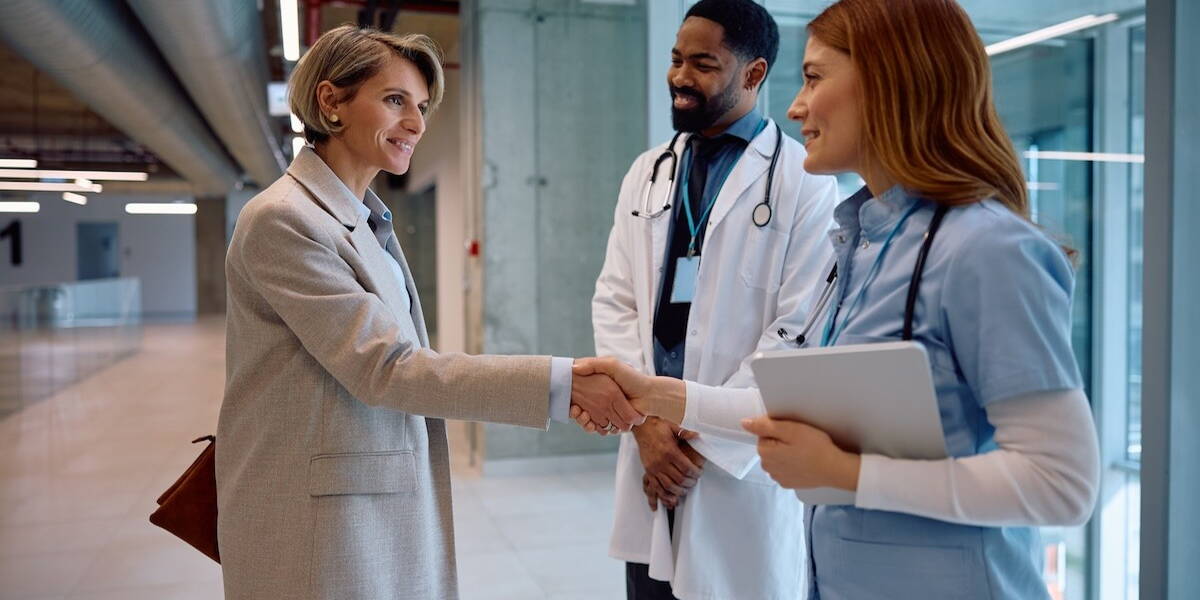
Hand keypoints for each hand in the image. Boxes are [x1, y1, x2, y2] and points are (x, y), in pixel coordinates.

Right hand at [573, 357, 685, 424]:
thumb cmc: (632, 378)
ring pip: (587, 420)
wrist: (649, 395)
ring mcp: (607, 412)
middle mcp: (601, 400)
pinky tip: (590, 424)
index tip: (568, 399)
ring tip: (581, 415)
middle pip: (580, 409)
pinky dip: (592, 427)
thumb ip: (593, 364)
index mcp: (600, 386)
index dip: (571, 398)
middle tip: (574, 410)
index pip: (579, 394)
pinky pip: (598, 428)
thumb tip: (573, 367)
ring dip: (582, 420)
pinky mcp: (612, 423)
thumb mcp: (611, 365)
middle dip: (576, 412)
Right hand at [633, 417, 704, 510]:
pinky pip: (655, 487)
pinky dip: (663, 494)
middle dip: (689, 483)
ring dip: (678, 491)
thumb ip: (686, 433)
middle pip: (679, 479)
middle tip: (694, 482)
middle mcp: (661, 461)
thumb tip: (698, 436)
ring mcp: (653, 468)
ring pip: (668, 486)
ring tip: (684, 490)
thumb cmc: (657, 427)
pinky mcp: (648, 471)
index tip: (698, 473)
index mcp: (670, 451)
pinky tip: (669, 497)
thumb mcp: (673, 427)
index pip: (686, 468)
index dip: (695, 473)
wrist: (641, 428)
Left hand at [740, 416, 860, 490]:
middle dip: (781, 442)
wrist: (834, 469)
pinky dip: (791, 464)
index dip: (778, 430)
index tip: (792, 432)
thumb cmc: (815, 447)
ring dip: (785, 453)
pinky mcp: (788, 483)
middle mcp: (768, 468)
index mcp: (765, 453)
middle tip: (799, 440)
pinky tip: (804, 461)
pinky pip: (784, 469)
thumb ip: (765, 425)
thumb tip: (745, 423)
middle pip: (769, 447)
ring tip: (803, 451)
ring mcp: (778, 477)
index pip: (763, 434)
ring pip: (776, 458)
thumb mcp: (790, 429)